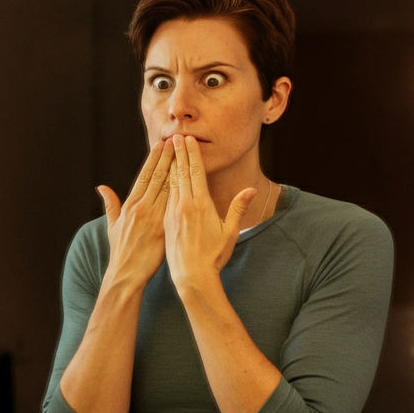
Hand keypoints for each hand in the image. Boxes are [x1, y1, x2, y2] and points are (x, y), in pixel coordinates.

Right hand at [97, 139, 173, 290]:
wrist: (126, 274)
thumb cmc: (121, 251)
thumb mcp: (111, 226)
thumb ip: (110, 205)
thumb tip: (102, 187)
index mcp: (130, 206)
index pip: (143, 176)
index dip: (153, 159)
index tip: (161, 144)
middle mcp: (141, 208)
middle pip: (157, 177)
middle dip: (167, 157)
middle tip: (177, 139)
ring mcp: (152, 218)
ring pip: (167, 187)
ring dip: (177, 168)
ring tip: (186, 151)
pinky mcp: (163, 228)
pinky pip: (174, 205)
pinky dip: (182, 190)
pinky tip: (190, 178)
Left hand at [164, 135, 256, 292]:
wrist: (191, 276)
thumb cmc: (214, 256)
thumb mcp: (230, 232)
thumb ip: (238, 209)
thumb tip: (251, 190)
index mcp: (201, 205)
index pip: (195, 173)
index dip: (192, 154)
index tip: (187, 139)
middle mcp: (184, 206)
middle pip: (181, 173)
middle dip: (178, 153)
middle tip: (175, 136)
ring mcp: (172, 214)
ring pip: (170, 183)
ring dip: (169, 165)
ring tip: (166, 150)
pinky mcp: (166, 222)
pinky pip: (164, 196)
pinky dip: (164, 182)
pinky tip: (162, 175)